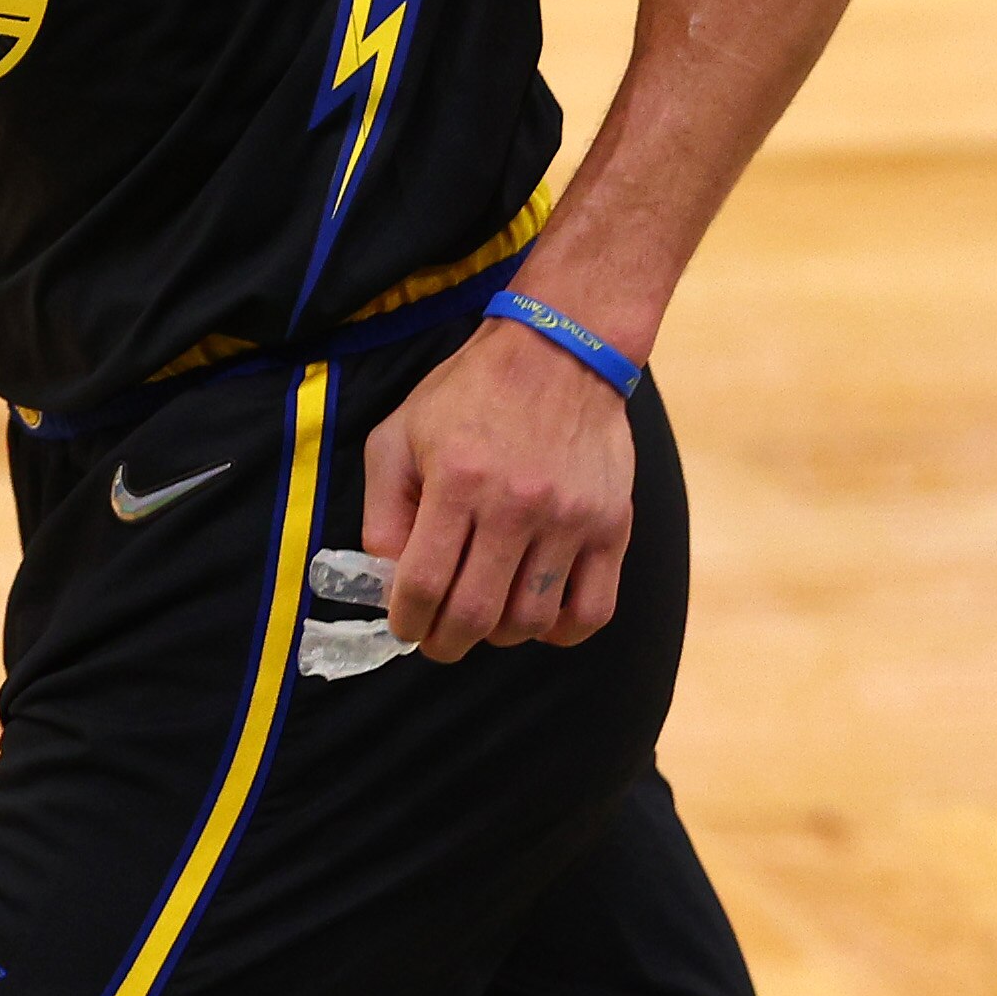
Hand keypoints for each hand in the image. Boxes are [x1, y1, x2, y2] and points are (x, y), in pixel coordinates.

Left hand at [360, 320, 635, 658]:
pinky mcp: (612, 526)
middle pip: (476, 614)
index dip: (405, 620)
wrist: (559, 353)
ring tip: (484, 617)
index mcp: (458, 481)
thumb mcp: (399, 436)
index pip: (423, 584)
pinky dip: (560, 632)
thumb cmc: (468, 395)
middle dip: (445, 642)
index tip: (403, 625)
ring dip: (499, 635)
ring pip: (530, 620)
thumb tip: (387, 581)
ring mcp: (570, 519)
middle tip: (437, 639)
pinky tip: (537, 617)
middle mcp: (516, 505)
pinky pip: (592, 611)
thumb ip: (384, 510)